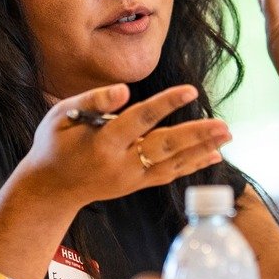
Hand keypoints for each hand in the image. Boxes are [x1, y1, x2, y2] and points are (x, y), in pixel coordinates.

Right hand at [16, 83, 230, 211]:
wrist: (51, 188)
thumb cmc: (55, 144)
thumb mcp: (61, 116)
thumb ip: (93, 101)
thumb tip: (125, 90)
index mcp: (102, 143)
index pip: (140, 120)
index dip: (166, 104)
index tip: (190, 91)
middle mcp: (120, 164)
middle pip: (164, 146)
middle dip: (196, 135)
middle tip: (224, 125)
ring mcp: (131, 178)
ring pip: (172, 163)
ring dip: (201, 149)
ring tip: (227, 135)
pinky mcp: (136, 184)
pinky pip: (169, 174)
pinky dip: (192, 164)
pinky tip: (214, 154)